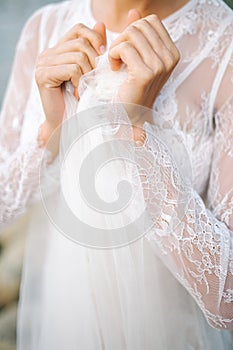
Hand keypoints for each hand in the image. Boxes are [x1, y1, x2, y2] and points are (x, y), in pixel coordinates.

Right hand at [36, 22, 105, 148]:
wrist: (68, 125)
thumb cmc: (82, 101)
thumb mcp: (91, 72)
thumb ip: (94, 50)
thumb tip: (101, 24)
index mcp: (59, 50)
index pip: (78, 28)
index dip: (94, 37)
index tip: (104, 54)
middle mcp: (48, 53)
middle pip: (80, 43)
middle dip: (94, 62)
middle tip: (94, 80)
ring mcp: (43, 63)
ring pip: (77, 56)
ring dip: (88, 75)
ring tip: (86, 89)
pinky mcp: (43, 75)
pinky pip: (71, 69)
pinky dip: (80, 82)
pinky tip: (79, 94)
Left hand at [109, 13, 179, 121]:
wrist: (128, 114)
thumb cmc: (131, 88)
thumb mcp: (137, 58)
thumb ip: (137, 35)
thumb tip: (133, 11)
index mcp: (172, 53)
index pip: (151, 21)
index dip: (133, 30)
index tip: (128, 50)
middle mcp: (170, 58)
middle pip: (140, 25)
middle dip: (123, 37)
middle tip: (119, 57)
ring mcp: (160, 66)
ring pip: (131, 34)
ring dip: (117, 47)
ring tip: (116, 63)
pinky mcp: (146, 74)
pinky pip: (124, 48)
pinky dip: (113, 55)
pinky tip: (113, 68)